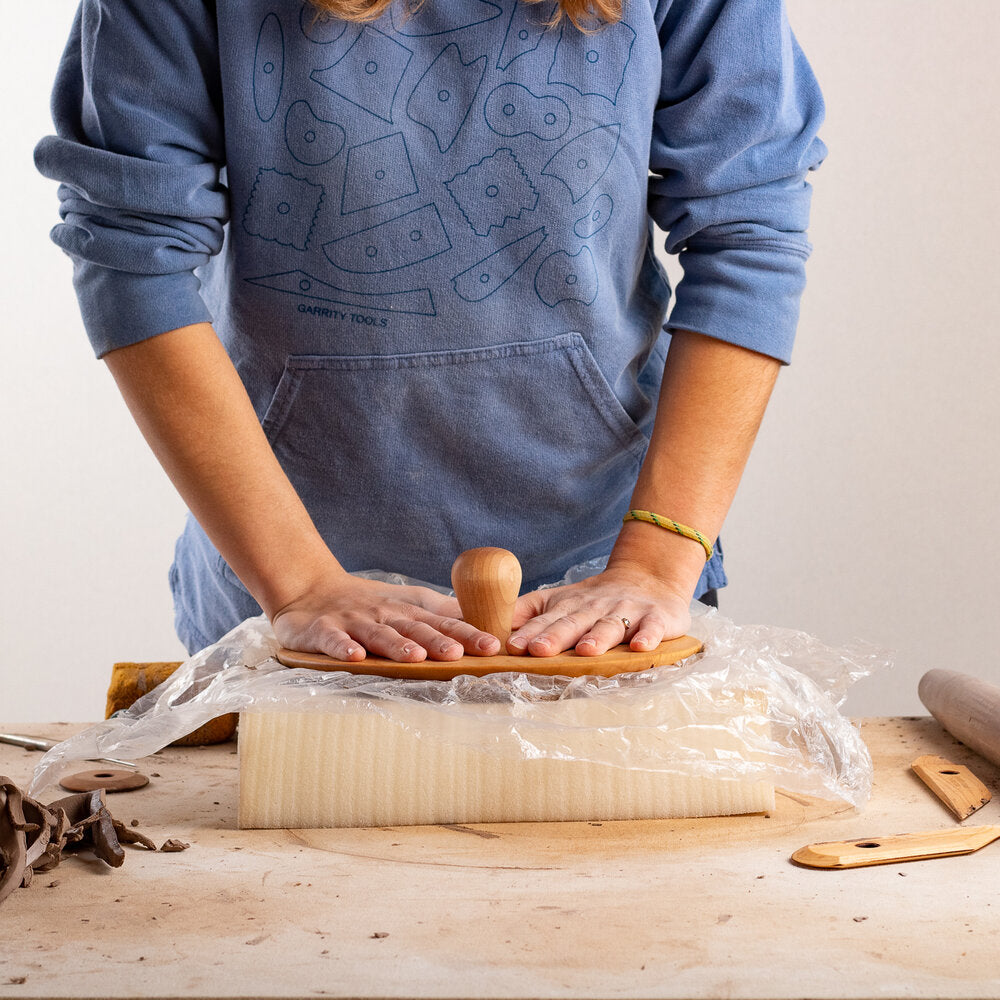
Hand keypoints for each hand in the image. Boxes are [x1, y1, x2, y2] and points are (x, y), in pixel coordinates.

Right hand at [271, 570, 501, 661]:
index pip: (442, 622)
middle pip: (415, 628)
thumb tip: (484, 623)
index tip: (492, 645)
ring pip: (379, 635)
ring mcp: (355, 622)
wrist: (311, 588)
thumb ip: (442, 612)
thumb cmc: (367, 602)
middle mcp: (385, 615)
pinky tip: (355, 657)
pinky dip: (343, 648)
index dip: (467, 633)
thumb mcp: (407, 603)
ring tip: (415, 657)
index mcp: (408, 611)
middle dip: (438, 641)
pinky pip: (334, 640)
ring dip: (397, 646)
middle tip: (459, 654)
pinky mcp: (324, 630)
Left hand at [506, 565, 692, 656]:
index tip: (511, 647)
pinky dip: (648, 636)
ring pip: (610, 626)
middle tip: (538, 651)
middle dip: (555, 637)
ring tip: (585, 651)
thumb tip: (486, 628)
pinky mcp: (657, 618)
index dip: (529, 632)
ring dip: (597, 638)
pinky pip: (653, 627)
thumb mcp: (558, 601)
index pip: (546, 619)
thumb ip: (526, 613)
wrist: (649, 578)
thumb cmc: (594, 600)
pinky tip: (641, 647)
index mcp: (569, 606)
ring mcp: (627, 612)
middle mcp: (596, 608)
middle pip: (574, 622)